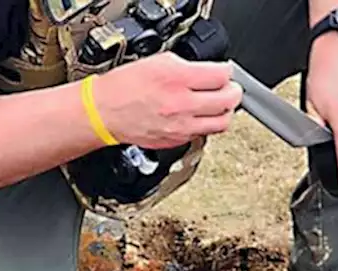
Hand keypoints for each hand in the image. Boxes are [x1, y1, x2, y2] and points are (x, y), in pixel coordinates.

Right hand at [94, 53, 242, 148]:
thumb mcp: (158, 62)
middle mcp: (182, 104)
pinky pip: (204, 133)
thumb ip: (187, 66)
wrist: (104, 112)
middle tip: (230, 88)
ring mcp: (181, 126)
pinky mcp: (177, 140)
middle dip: (233, 91)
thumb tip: (207, 71)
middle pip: (228, 100)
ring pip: (222, 123)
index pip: (221, 75)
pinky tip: (200, 116)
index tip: (224, 71)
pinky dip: (207, 124)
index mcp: (178, 79)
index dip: (226, 72)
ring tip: (220, 105)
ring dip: (225, 112)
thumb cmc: (125, 86)